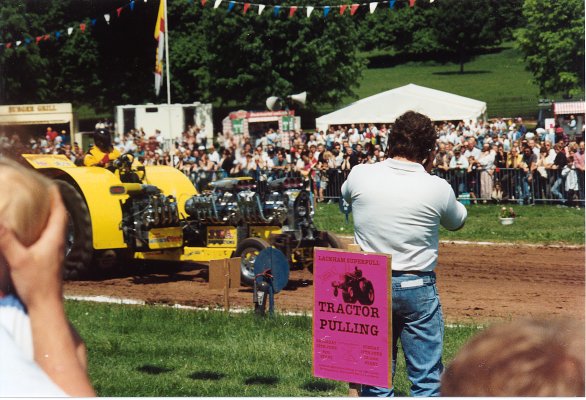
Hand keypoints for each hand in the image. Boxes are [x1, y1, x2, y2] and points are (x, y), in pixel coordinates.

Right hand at [0, 186, 66, 307]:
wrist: (46, 306)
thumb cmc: (36, 284)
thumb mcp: (18, 259)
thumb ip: (6, 240)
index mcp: (55, 239)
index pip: (60, 212)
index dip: (56, 197)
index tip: (51, 185)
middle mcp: (59, 243)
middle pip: (59, 218)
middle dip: (52, 204)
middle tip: (41, 193)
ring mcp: (56, 252)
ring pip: (55, 229)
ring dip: (48, 217)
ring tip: (37, 208)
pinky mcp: (51, 260)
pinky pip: (49, 239)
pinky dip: (43, 230)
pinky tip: (32, 233)